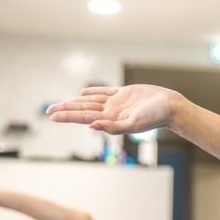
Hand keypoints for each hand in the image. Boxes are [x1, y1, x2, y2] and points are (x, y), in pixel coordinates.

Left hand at [46, 84, 181, 135]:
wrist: (171, 107)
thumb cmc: (156, 117)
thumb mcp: (134, 124)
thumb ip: (114, 127)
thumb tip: (92, 126)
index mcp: (111, 119)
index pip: (83, 117)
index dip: (67, 116)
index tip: (52, 116)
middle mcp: (111, 112)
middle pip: (83, 110)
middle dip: (66, 110)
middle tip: (49, 110)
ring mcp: (117, 103)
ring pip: (91, 101)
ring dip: (76, 102)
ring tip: (62, 103)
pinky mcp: (125, 93)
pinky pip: (104, 92)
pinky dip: (92, 92)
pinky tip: (83, 93)